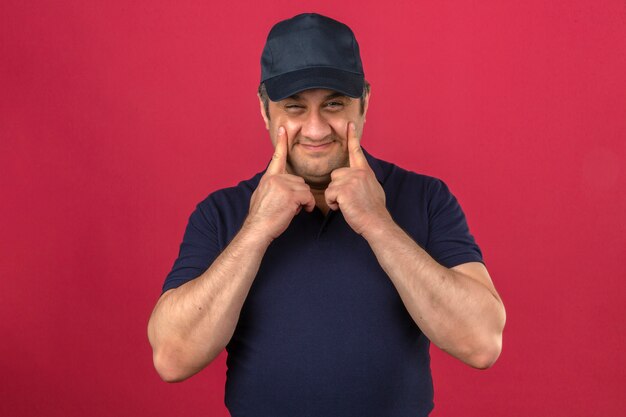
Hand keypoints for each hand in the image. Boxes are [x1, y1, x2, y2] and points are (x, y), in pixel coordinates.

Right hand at [245, 126, 315, 241]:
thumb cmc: (261, 217)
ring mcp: (283, 185)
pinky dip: (307, 206)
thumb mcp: (261, 196)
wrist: (257, 229)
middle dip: (298, 195)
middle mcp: (275, 178)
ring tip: (290, 210)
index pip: (277, 157)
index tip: (283, 129)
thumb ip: (271, 187)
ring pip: (305, 189)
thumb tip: (278, 187)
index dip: (281, 142)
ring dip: (302, 201)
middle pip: (299, 181)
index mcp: (268, 178)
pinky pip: (308, 197)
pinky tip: (299, 212)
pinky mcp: (291, 194)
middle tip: (288, 207)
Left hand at [325, 123, 391, 234]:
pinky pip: (329, 195)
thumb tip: (359, 180)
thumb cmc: (373, 210)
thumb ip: (363, 180)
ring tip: (348, 205)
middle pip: (335, 174)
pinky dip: (333, 204)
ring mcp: (351, 180)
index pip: (356, 151)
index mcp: (365, 171)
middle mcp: (358, 172)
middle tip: (350, 200)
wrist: (376, 222)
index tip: (349, 124)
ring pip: (331, 186)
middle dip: (337, 188)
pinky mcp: (343, 189)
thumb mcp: (372, 189)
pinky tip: (344, 208)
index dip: (352, 137)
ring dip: (335, 197)